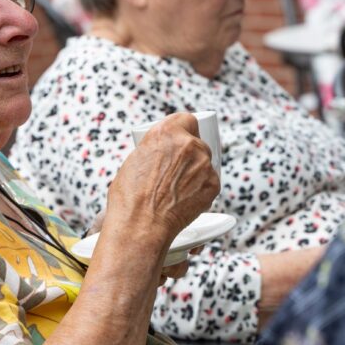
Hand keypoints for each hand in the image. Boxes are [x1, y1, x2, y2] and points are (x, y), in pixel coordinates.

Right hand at [106, 113, 219, 249]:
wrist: (141, 225)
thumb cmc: (130, 197)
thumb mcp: (135, 160)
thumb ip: (155, 149)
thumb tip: (161, 153)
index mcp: (166, 131)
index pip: (187, 119)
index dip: (183, 131)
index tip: (180, 141)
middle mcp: (189, 143)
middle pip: (197, 142)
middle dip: (189, 155)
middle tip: (176, 172)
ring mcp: (204, 163)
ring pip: (205, 162)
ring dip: (195, 172)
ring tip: (177, 190)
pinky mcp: (214, 184)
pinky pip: (210, 181)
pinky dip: (201, 189)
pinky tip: (185, 200)